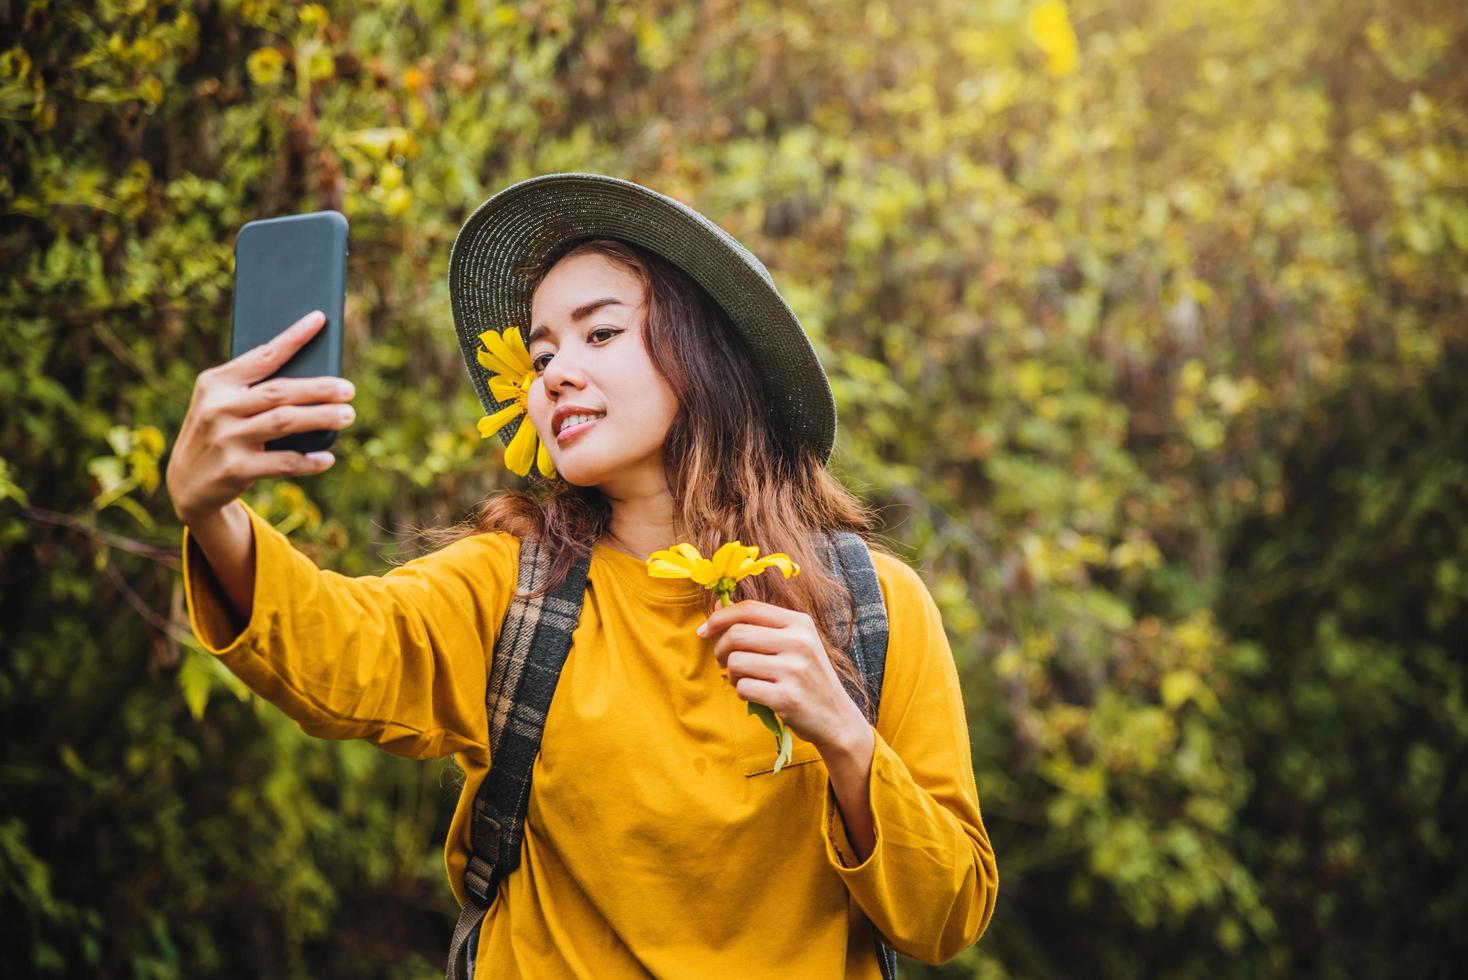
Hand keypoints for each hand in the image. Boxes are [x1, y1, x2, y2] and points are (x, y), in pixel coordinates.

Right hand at [166, 310, 354, 526]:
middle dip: (319, 388)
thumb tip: (314, 375)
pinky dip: (308, 460)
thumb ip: (254, 390)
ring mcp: (226, 438)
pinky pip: (283, 462)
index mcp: (216, 383)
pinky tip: (327, 457)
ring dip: (321, 418)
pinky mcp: (235, 469)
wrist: (187, 482)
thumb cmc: (219, 432)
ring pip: (285, 422)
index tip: (319, 319)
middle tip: (349, 389)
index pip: (262, 355)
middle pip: (280, 391)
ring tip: (348, 414)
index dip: (293, 337)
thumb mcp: (222, 404)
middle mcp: (219, 407)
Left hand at [702, 599, 868, 756]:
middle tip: (724, 662)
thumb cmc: (807, 677)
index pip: (749, 609)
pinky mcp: (786, 697)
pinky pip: (743, 688)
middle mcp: (799, 642)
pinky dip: (742, 693)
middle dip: (721, 650)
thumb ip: (758, 625)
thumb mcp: (793, 643)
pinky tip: (757, 695)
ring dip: (732, 675)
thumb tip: (717, 606)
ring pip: (736, 662)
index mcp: (800, 623)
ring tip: (746, 680)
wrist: (835, 717)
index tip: (705, 630)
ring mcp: (794, 670)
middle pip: (737, 634)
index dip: (720, 617)